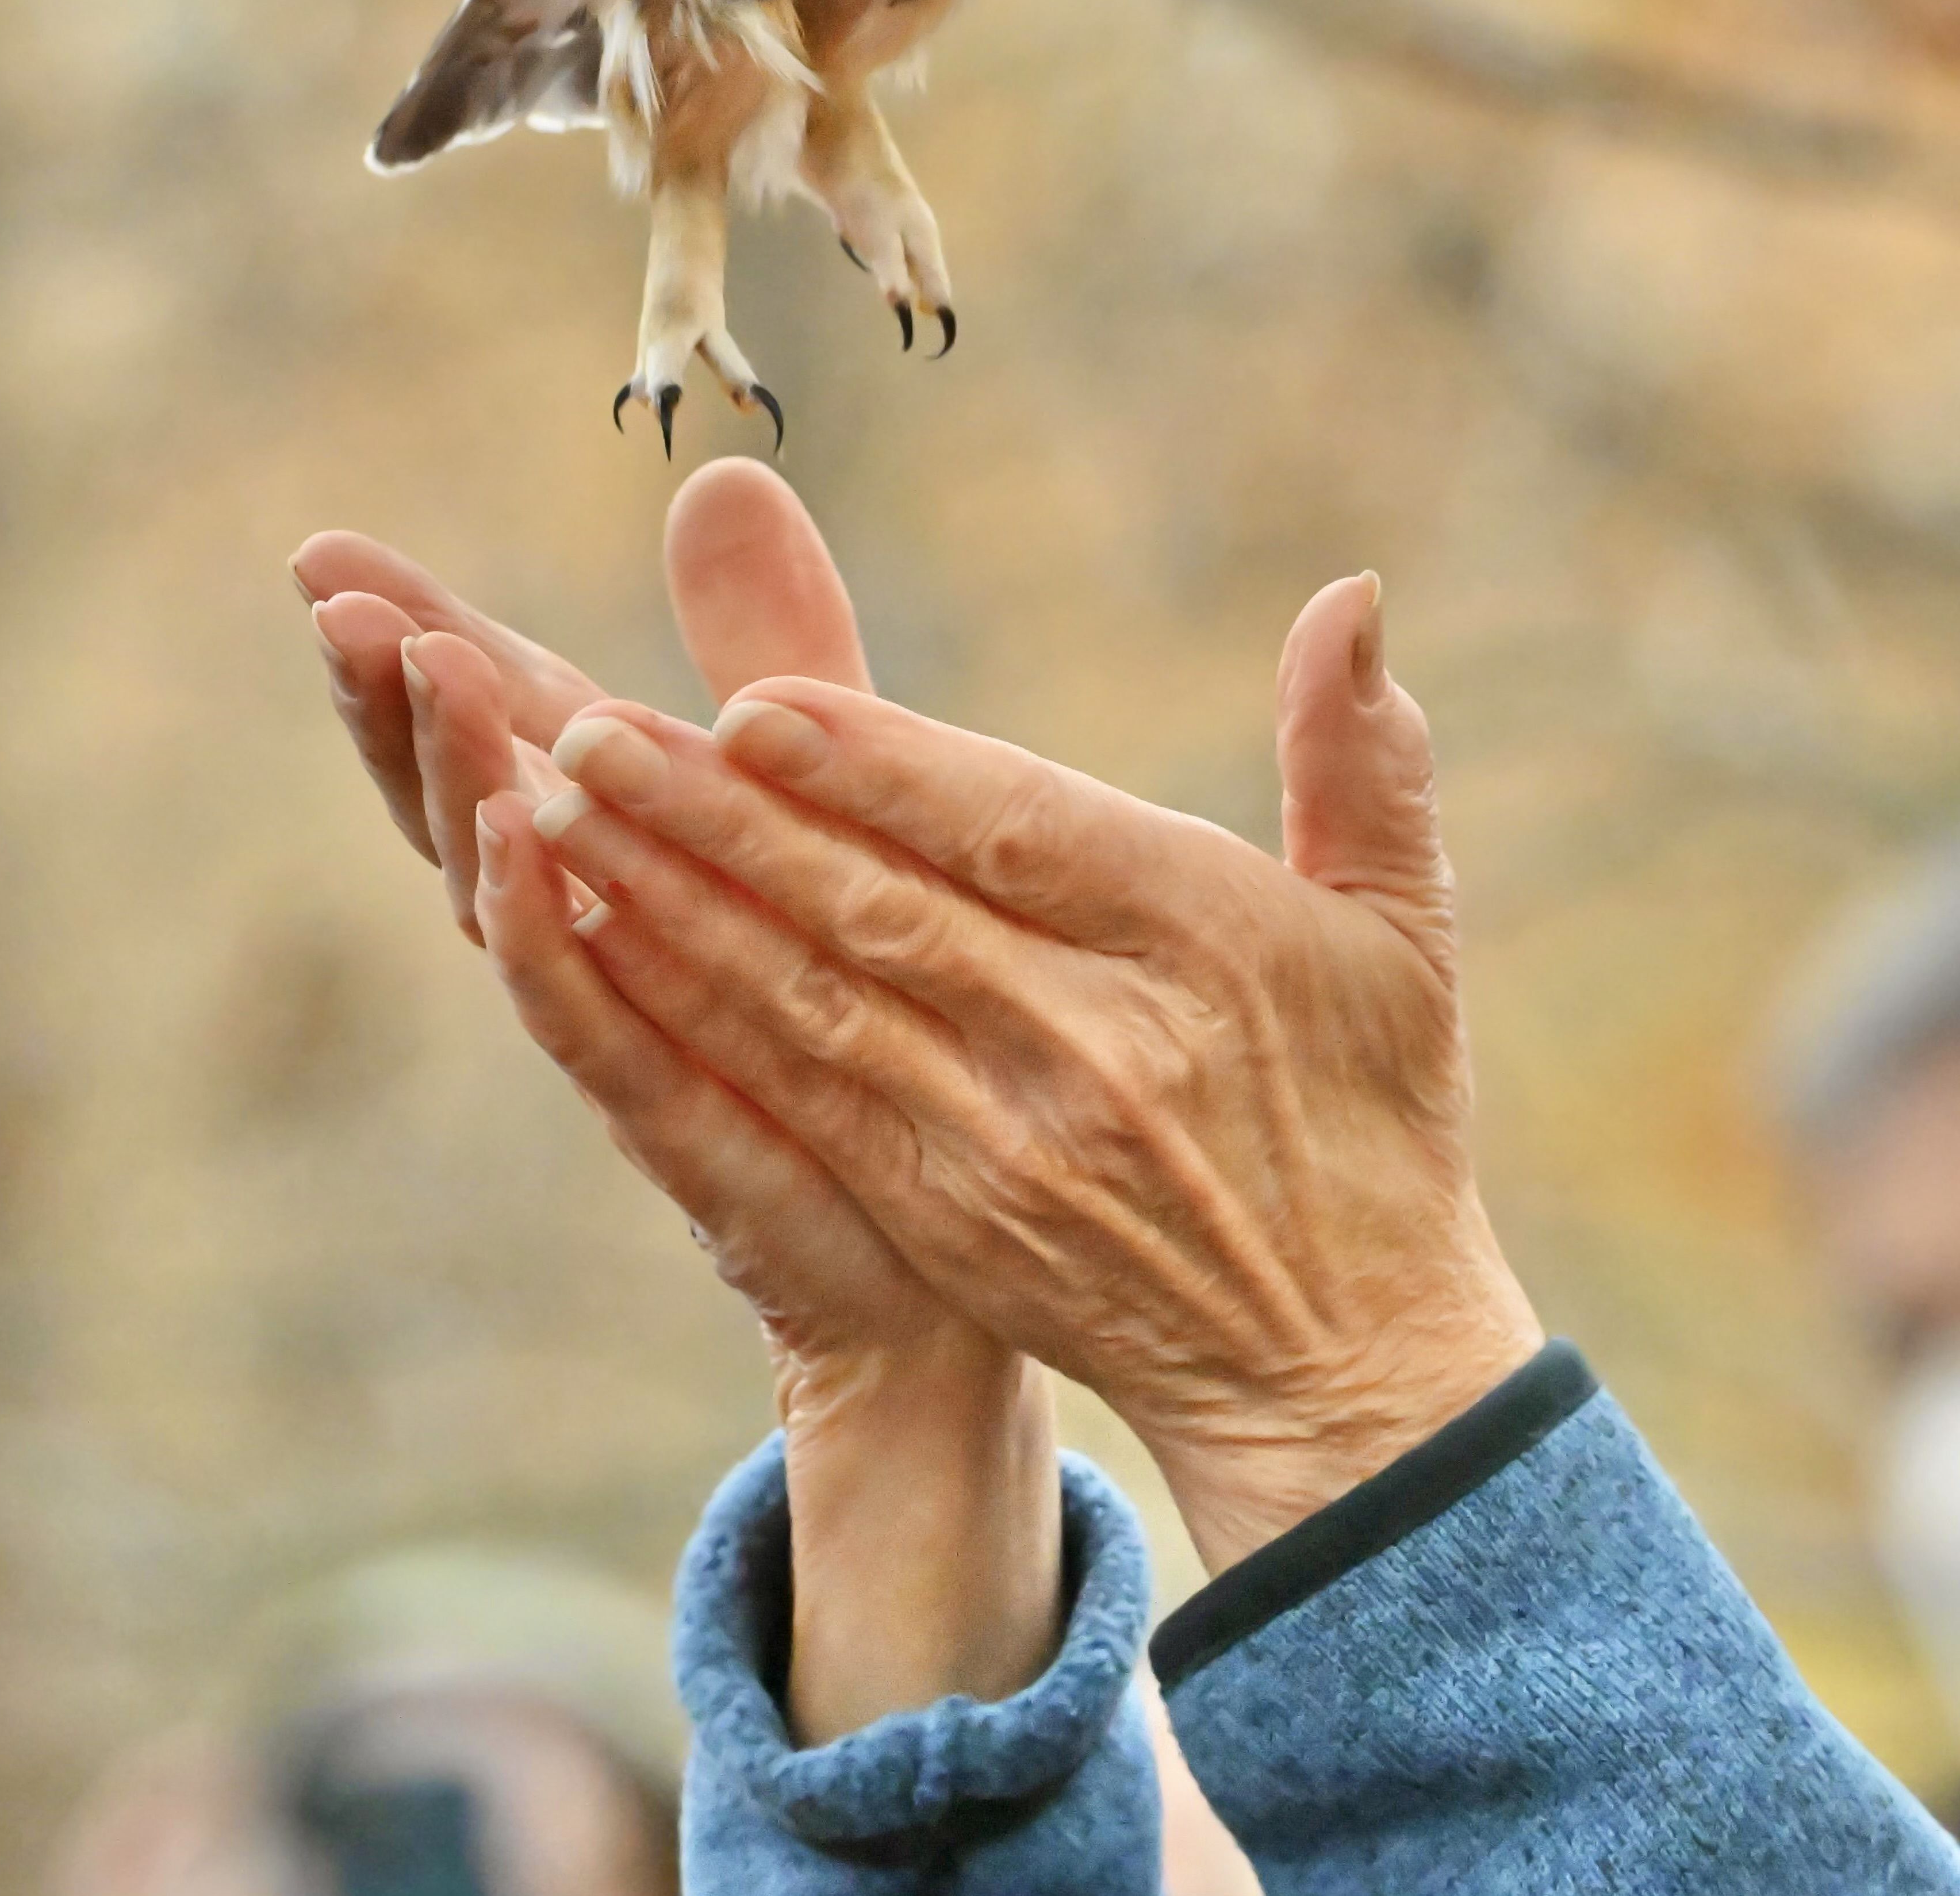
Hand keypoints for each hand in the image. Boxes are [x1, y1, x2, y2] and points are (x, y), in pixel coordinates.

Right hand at [294, 468, 1056, 1739]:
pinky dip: (535, 936)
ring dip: (455, 786)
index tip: (323, 553)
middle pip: (463, 799)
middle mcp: (598, 925)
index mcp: (628, 836)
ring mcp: (622, 1021)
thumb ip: (772, 643)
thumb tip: (719, 475)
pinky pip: (587, 1018)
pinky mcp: (681, 1121)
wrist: (959, 1231)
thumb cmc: (877, 988)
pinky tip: (501, 855)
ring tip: (416, 675)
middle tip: (337, 603)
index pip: (498, 721)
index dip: (414, 637)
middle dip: (397, 702)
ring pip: (502, 896)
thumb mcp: (828, 788)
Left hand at [526, 571, 1543, 1572]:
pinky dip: (693, 1024)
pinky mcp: (944, 1219)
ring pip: (809, 1001)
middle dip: (719, 816)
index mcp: (1197, 945)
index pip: (1007, 831)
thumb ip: (1362, 758)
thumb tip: (1353, 594)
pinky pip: (795, 1102)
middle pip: (875, 908)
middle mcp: (1092, 1045)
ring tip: (558, 808)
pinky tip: (604, 949)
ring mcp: (1005, 1145)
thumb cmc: (1376, 1117)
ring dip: (674, 905)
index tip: (750, 699)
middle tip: (589, 726)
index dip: (875, 766)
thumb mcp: (1401, 931)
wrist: (1338, 1364)